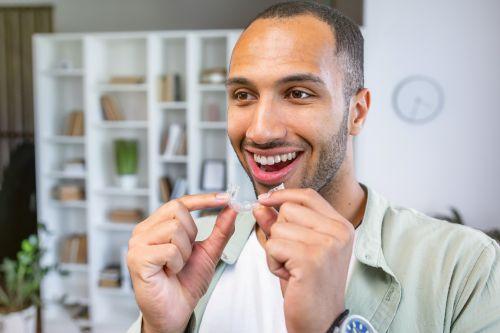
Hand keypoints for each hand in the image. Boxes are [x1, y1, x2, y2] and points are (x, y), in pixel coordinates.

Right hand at [127, 193, 235, 332]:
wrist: (176, 312)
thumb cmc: (186, 282)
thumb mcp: (209, 252)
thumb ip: (220, 229)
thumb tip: (231, 208)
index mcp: (157, 225)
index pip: (180, 202)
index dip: (203, 199)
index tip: (225, 198)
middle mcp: (144, 230)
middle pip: (177, 210)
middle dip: (191, 233)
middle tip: (186, 254)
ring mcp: (137, 243)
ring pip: (174, 228)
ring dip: (184, 252)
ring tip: (176, 266)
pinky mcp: (137, 258)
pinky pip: (169, 249)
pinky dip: (177, 263)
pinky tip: (169, 272)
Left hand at [254, 188, 354, 332]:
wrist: (320, 321)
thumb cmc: (309, 285)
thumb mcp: (295, 248)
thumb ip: (279, 223)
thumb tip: (261, 203)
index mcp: (340, 226)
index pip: (307, 196)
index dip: (282, 195)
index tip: (265, 199)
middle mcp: (338, 231)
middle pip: (288, 209)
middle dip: (279, 232)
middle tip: (293, 257)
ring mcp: (327, 244)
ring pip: (278, 228)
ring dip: (275, 250)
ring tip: (292, 268)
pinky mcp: (311, 259)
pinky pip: (273, 245)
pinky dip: (273, 263)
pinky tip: (289, 276)